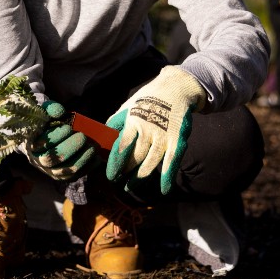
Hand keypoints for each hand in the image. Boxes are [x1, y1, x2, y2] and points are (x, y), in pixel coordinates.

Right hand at [23, 100, 95, 180]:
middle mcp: (38, 160)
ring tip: (92, 148)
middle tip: (83, 137)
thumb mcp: (46, 112)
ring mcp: (50, 171)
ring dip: (81, 159)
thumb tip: (60, 112)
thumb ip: (51, 108)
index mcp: (32, 144)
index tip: (69, 127)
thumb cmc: (47, 123)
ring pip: (64, 171)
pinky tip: (97, 158)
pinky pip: (75, 177)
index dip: (56, 136)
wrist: (48, 139)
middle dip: (70, 148)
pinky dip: (87, 168)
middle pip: (52, 160)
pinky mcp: (62, 177)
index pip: (41, 144)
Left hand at [105, 66, 204, 194]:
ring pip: (150, 163)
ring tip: (131, 187)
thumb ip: (116, 122)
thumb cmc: (148, 98)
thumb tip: (102, 136)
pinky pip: (172, 162)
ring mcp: (164, 136)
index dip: (115, 163)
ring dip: (140, 178)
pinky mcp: (178, 140)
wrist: (176, 88)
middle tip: (119, 182)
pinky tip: (164, 190)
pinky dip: (167, 177)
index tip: (111, 176)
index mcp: (133, 121)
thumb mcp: (129, 106)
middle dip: (126, 172)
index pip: (121, 147)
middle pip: (135, 158)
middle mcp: (148, 130)